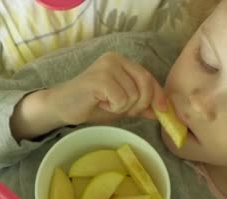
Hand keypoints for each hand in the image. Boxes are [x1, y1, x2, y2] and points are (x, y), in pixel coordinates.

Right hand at [45, 52, 167, 124]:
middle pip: (145, 84)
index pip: (149, 77)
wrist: (63, 106)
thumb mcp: (122, 105)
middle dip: (140, 104)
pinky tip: (100, 103)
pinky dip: (114, 108)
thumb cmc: (92, 105)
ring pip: (134, 95)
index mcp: (123, 62)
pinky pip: (121, 99)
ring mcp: (107, 66)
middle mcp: (116, 59)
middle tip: (122, 109)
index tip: (163, 110)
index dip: (158, 95)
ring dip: (122, 107)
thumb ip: (141, 105)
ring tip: (106, 104)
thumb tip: (162, 110)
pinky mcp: (100, 78)